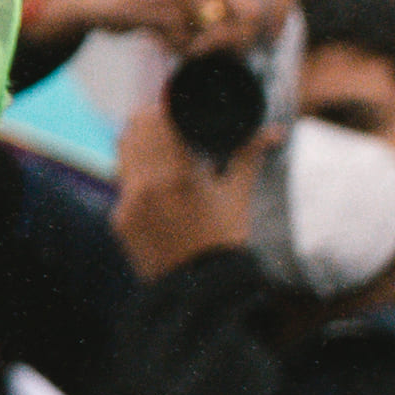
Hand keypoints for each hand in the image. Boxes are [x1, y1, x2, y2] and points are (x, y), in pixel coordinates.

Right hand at [28, 0, 294, 60]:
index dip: (282, 10)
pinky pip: (187, 41)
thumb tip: (271, 36)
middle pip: (252, 15)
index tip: (269, 37)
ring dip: (199, 47)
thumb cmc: (158, 2)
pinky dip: (173, 47)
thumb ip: (235, 5)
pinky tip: (155, 32)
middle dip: (236, 43)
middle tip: (211, 48)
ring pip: (220, 34)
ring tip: (176, 34)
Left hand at [110, 76, 260, 280]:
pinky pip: (122, 186)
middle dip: (151, 119)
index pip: (158, 120)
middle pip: (135, 129)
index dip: (166, 106)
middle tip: (169, 119)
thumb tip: (275, 132)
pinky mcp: (118, 221)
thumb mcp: (238, 196)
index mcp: (177, 174)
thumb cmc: (226, 241)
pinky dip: (137, 176)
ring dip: (139, 143)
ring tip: (161, 145)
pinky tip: (156, 181)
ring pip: (123, 154)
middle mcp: (146, 186)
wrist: (202, 291)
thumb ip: (249, 157)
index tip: (177, 103)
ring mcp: (127, 204)